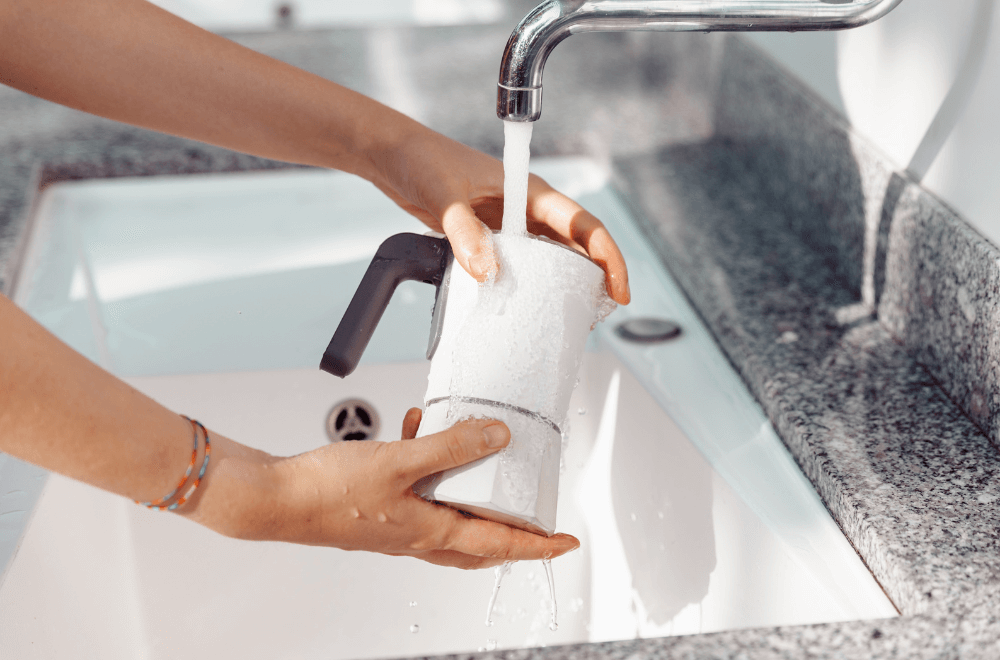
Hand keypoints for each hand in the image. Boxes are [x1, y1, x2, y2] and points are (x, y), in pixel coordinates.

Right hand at [259, 409, 579, 568]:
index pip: (501, 544)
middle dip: (510, 530)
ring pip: (449, 514)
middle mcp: (417, 534)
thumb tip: (495, 437)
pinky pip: (417, 490)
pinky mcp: (377, 506)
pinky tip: (418, 431)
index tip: (565, 542)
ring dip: (467, 489)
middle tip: (532, 516)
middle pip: (479, 542)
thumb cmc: (329, 492)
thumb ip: (451, 447)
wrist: (278, 498)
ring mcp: (396, 523)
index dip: (538, 545)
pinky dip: (427, 465)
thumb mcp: (401, 461)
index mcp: (431, 532)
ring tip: (477, 455)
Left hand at [368, 124, 630, 304]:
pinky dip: (530, 286)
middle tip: (600, 315)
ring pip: (552, 258)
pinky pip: (521, 265)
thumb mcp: (445, 196)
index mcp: (530, 191)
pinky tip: (529, 308)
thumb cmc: (424, 161)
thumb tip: (489, 273)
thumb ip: (465, 232)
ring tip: (574, 319)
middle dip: (597, 278)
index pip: (584, 225)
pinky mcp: (492, 238)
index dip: (608, 257)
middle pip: (577, 246)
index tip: (619, 288)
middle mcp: (528, 208)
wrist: (396, 158)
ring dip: (566, 285)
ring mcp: (511, 225)